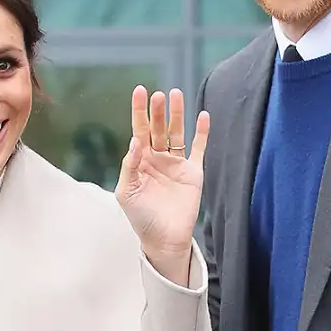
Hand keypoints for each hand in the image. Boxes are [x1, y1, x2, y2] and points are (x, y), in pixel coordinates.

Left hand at [115, 85, 209, 285]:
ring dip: (177, 115)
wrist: (164, 239)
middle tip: (158, 95)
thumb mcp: (126, 192)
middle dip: (158, 111)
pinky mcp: (194, 172)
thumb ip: (129, 166)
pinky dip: (202, 133)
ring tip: (176, 95)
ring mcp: (176, 164)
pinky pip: (199, 148)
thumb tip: (135, 141)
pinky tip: (203, 116)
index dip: (139, 111)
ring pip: (177, 133)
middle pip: (158, 128)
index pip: (139, 130)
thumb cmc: (141, 218)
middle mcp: (158, 158)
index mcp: (140, 161)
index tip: (139, 92)